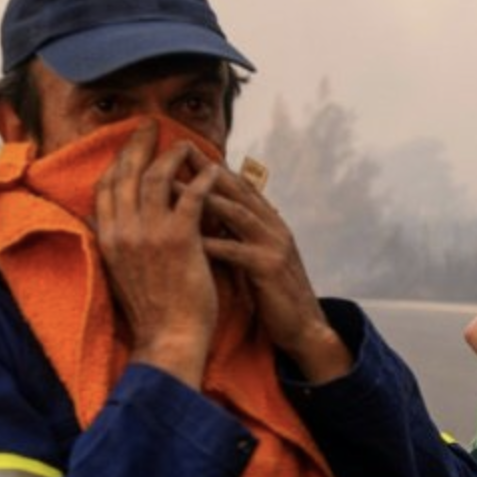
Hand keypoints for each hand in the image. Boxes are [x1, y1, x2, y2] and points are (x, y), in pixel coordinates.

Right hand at [95, 120, 218, 386]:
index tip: (131, 145)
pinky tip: (213, 170)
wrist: (169, 337)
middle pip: (126, 173)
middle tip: (152, 124)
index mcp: (107, 238)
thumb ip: (112, 243)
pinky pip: (190, 197)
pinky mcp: (178, 240)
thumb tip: (100, 222)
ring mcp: (149, 234)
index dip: (119, 160)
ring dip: (172, 156)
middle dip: (139, 144)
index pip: (107, 187)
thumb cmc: (151, 310)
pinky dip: (201, 179)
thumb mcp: (119, 272)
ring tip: (187, 144)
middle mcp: (122, 231)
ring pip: (156, 178)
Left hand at [194, 149, 351, 383]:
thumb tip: (209, 218)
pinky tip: (188, 237)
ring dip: (204, 198)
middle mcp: (275, 227)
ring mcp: (274, 246)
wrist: (304, 326)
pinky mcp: (269, 269)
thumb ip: (240, 235)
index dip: (213, 166)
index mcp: (271, 222)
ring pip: (236, 213)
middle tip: (176, 152)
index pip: (240, 186)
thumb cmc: (274, 294)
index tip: (184, 150)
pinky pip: (236, 250)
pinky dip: (212, 242)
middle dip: (206, 170)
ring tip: (172, 187)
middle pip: (238, 190)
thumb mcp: (257, 256)